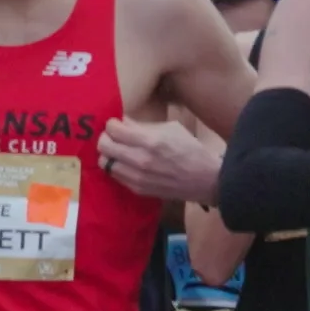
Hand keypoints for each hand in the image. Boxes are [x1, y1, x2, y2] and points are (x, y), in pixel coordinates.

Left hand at [102, 117, 221, 203]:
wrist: (205, 179)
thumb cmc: (190, 149)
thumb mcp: (171, 129)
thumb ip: (144, 126)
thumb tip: (123, 121)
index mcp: (150, 141)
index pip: (114, 130)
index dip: (112, 124)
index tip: (116, 123)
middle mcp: (140, 160)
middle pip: (104, 146)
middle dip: (105, 137)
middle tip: (112, 136)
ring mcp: (137, 177)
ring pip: (105, 163)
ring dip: (108, 153)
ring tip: (117, 150)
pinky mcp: (138, 189)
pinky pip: (115, 176)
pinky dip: (116, 166)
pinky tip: (124, 162)